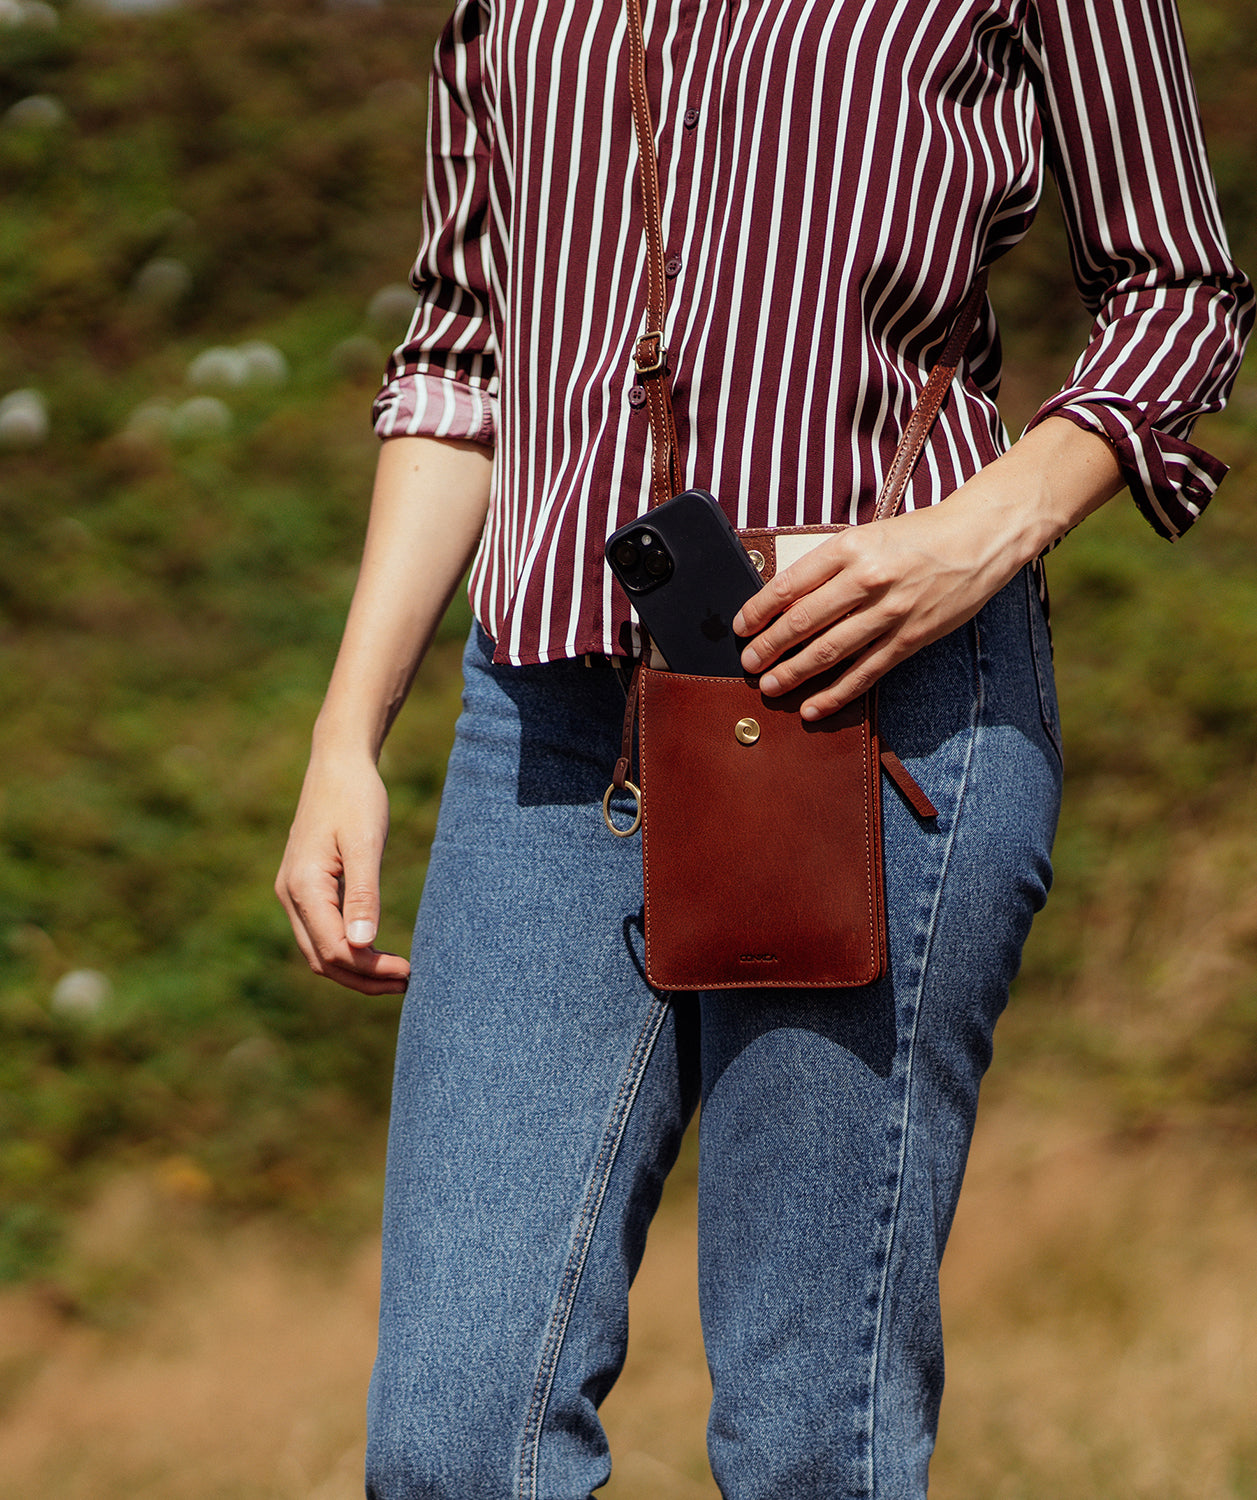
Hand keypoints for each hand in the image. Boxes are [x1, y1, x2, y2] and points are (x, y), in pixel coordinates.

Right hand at [275, 756, 409, 995]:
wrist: (337, 764)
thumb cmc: (356, 798)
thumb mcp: (365, 844)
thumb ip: (363, 895)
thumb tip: (364, 946)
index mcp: (303, 886)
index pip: (335, 949)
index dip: (372, 969)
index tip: (410, 972)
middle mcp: (290, 896)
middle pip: (323, 959)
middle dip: (364, 979)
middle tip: (408, 983)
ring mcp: (293, 893)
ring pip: (319, 951)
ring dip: (355, 970)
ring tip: (397, 976)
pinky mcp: (304, 888)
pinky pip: (321, 933)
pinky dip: (347, 951)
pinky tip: (376, 952)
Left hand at [732, 496, 1019, 718]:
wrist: (978, 539)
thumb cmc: (918, 535)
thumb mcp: (867, 536)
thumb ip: (829, 566)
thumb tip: (786, 599)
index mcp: (850, 548)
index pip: (790, 584)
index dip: (759, 610)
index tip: (741, 626)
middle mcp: (867, 580)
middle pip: (804, 621)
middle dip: (769, 647)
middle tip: (748, 663)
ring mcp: (889, 613)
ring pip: (830, 651)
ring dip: (794, 673)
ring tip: (770, 687)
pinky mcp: (909, 639)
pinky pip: (864, 673)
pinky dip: (835, 694)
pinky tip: (813, 707)